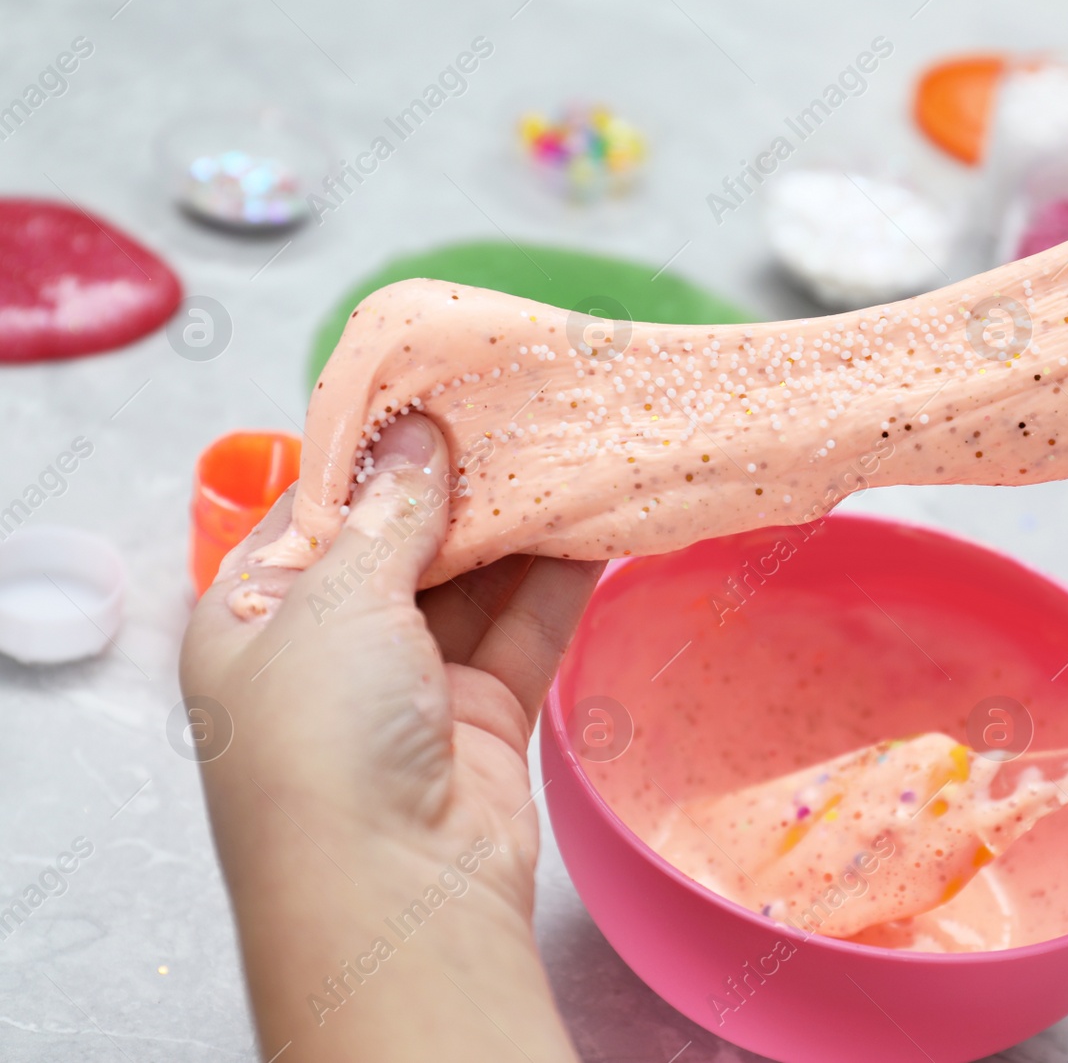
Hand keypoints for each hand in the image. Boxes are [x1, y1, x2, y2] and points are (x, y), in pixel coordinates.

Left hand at [180, 413, 601, 1061]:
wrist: (393, 896)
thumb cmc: (322, 741)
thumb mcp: (335, 602)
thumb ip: (391, 512)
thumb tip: (415, 432)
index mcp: (253, 616)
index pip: (318, 510)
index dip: (376, 450)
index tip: (436, 390)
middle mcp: (329, 647)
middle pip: (404, 541)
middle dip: (460, 482)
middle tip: (517, 408)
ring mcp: (411, 683)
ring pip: (472, 581)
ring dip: (517, 525)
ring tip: (568, 447)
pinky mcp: (484, 712)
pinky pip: (522, 627)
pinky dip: (556, 578)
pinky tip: (594, 521)